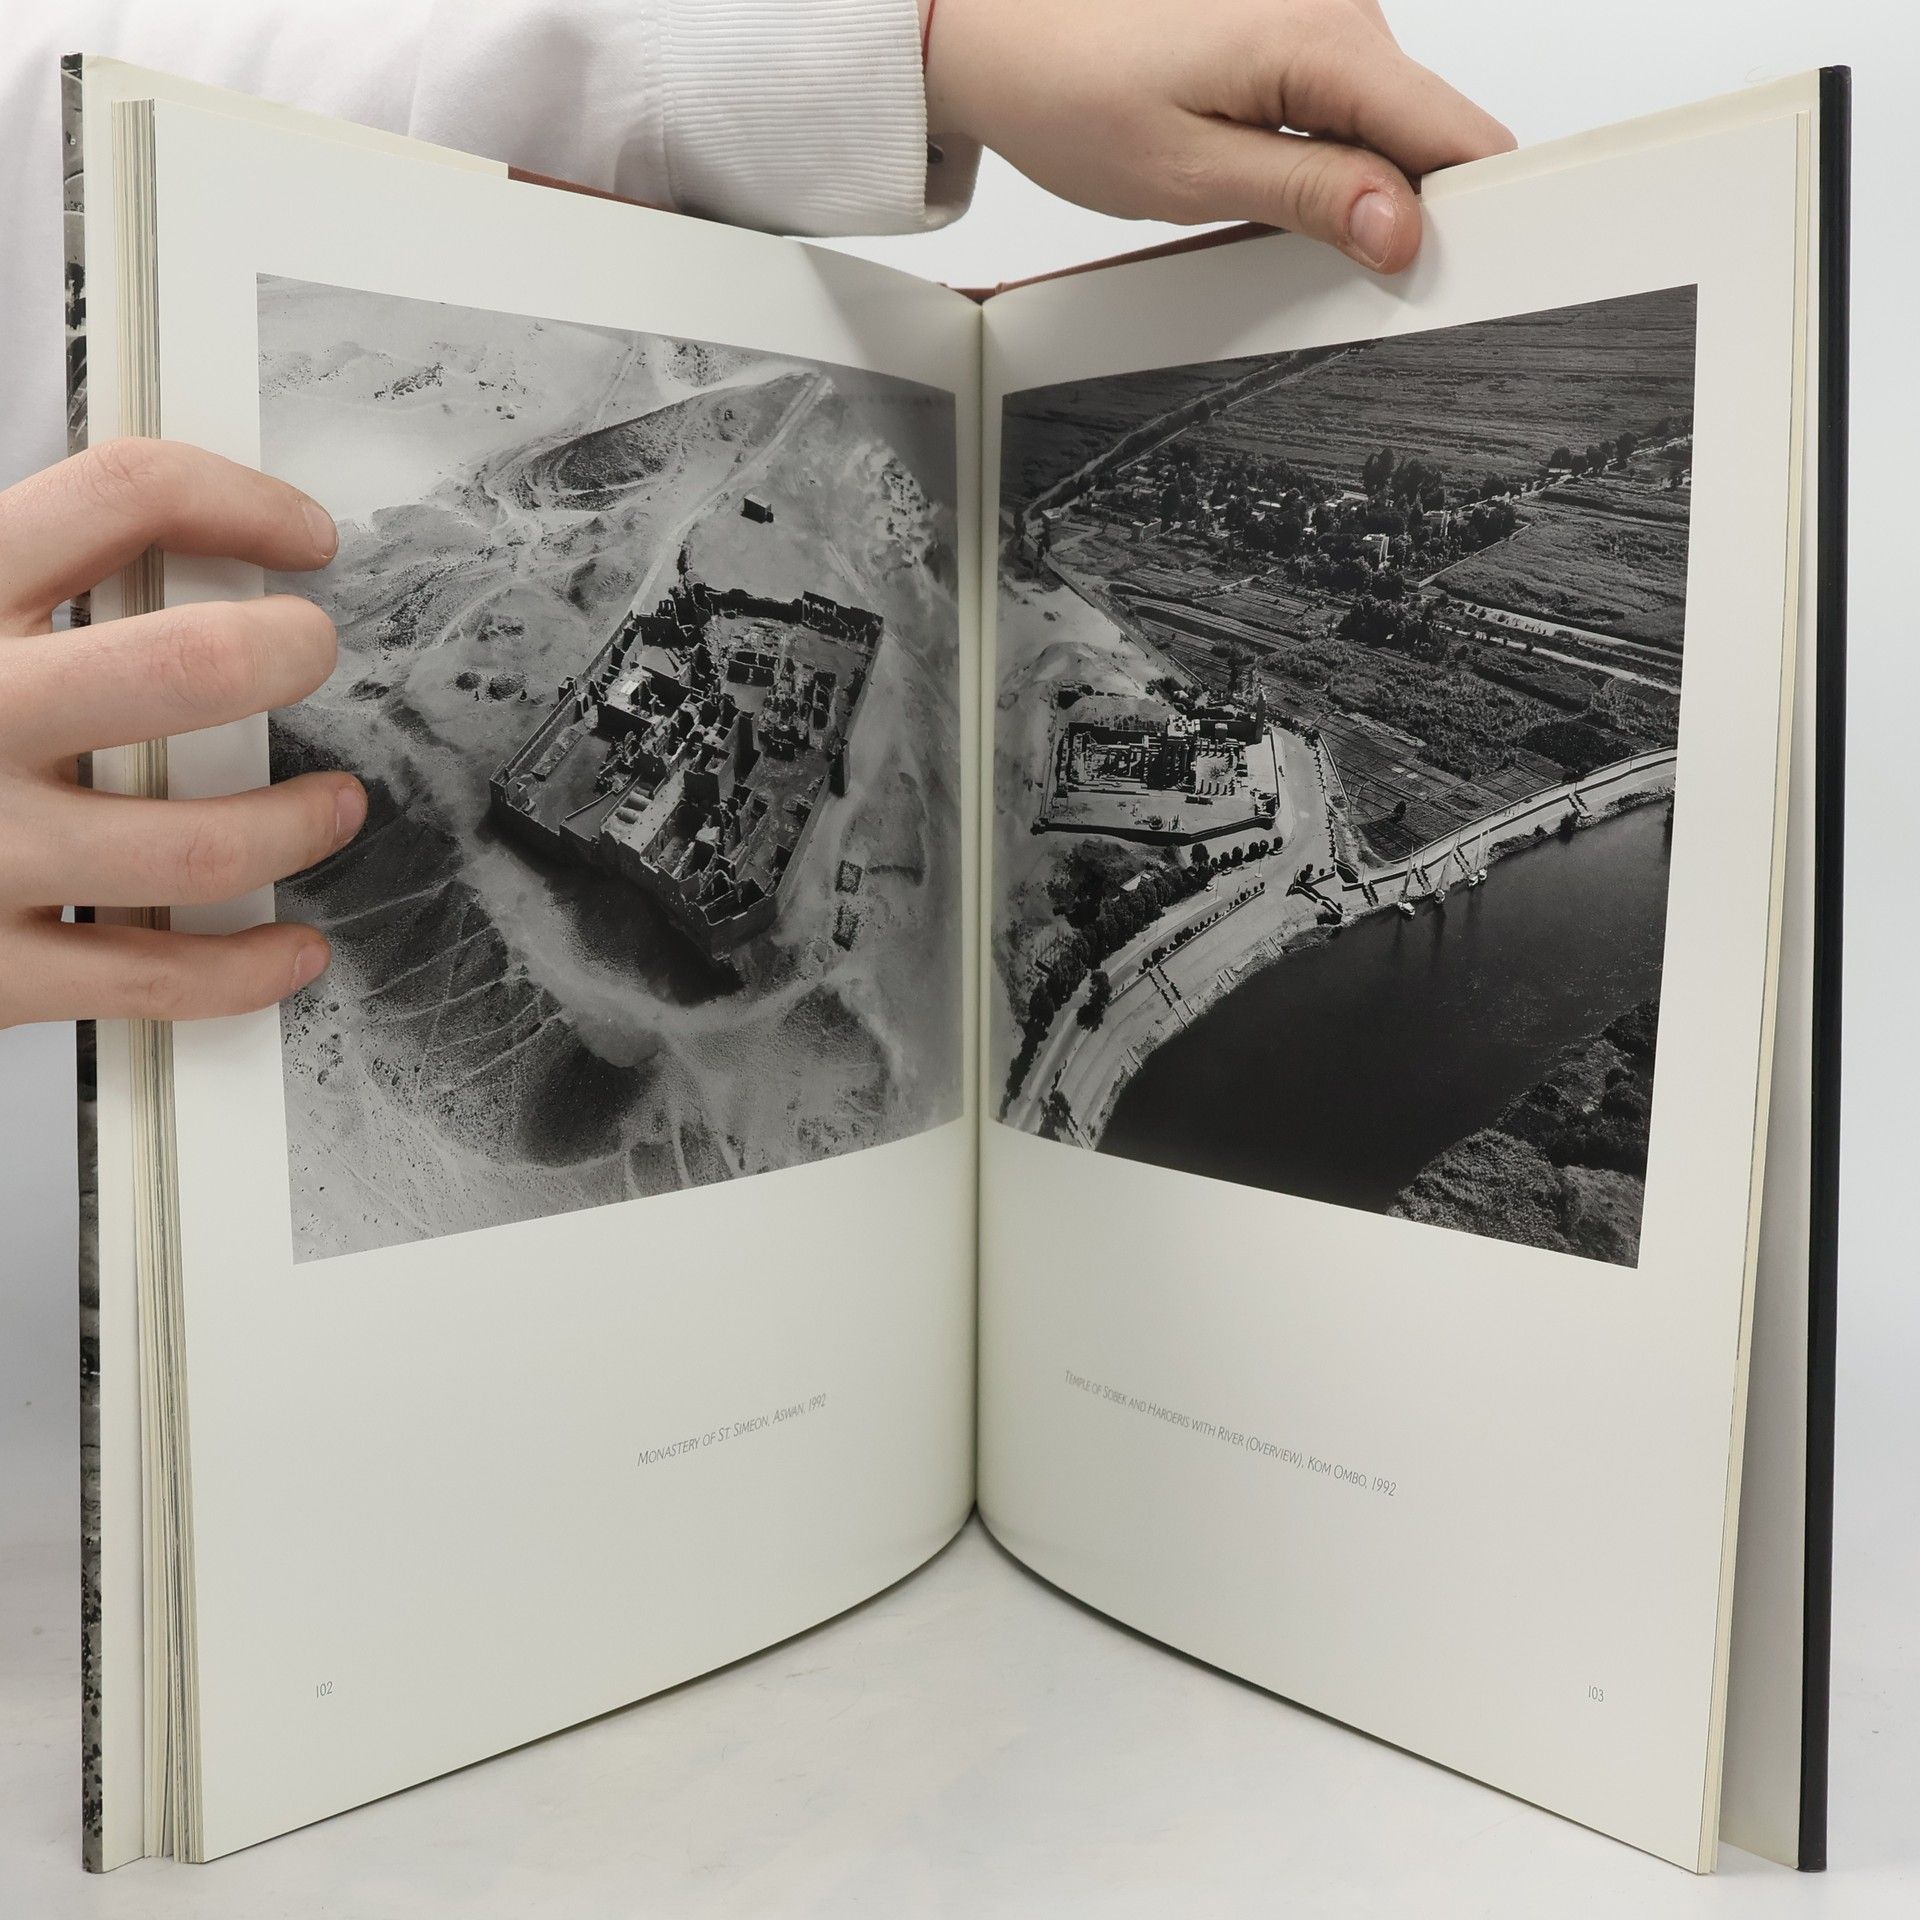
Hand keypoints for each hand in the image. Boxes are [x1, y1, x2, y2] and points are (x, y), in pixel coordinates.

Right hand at [0, 440, 363, 1027]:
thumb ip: (1, 578)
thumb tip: (134, 531)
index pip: (120, 495)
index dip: (241, 501)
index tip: (298, 534)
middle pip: (189, 664)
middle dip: (292, 653)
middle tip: (313, 654)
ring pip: (203, 842)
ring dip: (300, 824)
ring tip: (332, 808)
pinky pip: (156, 977)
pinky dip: (250, 968)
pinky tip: (289, 944)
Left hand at [925, 0, 1513, 272]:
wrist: (1006, 36)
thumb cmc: (1074, 95)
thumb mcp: (1192, 176)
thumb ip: (1308, 197)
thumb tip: (1399, 228)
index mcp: (1321, 40)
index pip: (1454, 131)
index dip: (1470, 209)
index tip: (1465, 268)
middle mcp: (1337, 10)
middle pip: (1428, 130)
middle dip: (1405, 204)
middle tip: (1343, 265)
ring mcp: (1322, 16)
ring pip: (1387, 123)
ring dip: (1357, 180)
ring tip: (1272, 206)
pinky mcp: (1298, 30)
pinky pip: (1346, 104)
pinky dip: (1326, 152)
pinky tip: (1269, 174)